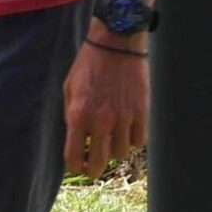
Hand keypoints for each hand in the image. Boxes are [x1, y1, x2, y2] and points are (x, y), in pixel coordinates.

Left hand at [63, 38, 148, 175]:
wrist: (116, 42)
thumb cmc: (88, 65)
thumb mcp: (69, 88)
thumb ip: (70, 115)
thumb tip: (75, 139)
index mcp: (78, 115)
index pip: (73, 157)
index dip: (75, 166)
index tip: (78, 166)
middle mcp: (100, 120)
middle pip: (97, 163)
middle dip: (93, 169)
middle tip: (93, 167)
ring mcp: (123, 117)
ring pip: (120, 153)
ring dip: (115, 149)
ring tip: (112, 138)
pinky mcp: (142, 112)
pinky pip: (139, 141)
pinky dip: (134, 140)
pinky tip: (128, 130)